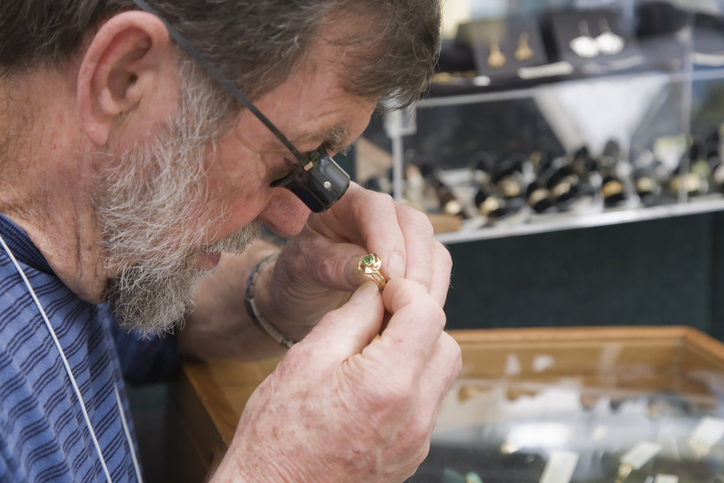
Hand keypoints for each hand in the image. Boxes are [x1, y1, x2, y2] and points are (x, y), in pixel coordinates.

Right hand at [213, 278, 461, 481]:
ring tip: (372, 351)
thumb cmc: (278, 435)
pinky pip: (426, 405)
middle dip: (418, 322)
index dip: (407, 292)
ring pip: (439, 375)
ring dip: (416, 352)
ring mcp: (416, 442)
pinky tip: (371, 384)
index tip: (385, 289)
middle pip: (445, 345)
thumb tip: (374, 293)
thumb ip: (349, 319)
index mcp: (387, 385)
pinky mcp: (411, 456)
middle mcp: (414, 417)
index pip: (428, 315)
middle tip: (380, 317)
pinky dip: (409, 383)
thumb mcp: (306, 359)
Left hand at [259, 183, 451, 339]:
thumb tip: (370, 270)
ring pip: (432, 249)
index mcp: (345, 202)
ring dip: (427, 283)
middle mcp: (380, 214)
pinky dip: (431, 294)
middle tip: (406, 299)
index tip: (389, 273)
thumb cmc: (298, 274)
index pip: (375, 208)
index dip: (387, 238)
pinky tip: (415, 316)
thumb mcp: (303, 268)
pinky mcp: (416, 263)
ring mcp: (402, 237)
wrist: (304, 296)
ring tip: (409, 313)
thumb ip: (333, 265)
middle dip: (415, 263)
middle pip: (414, 225)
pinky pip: (436, 273)